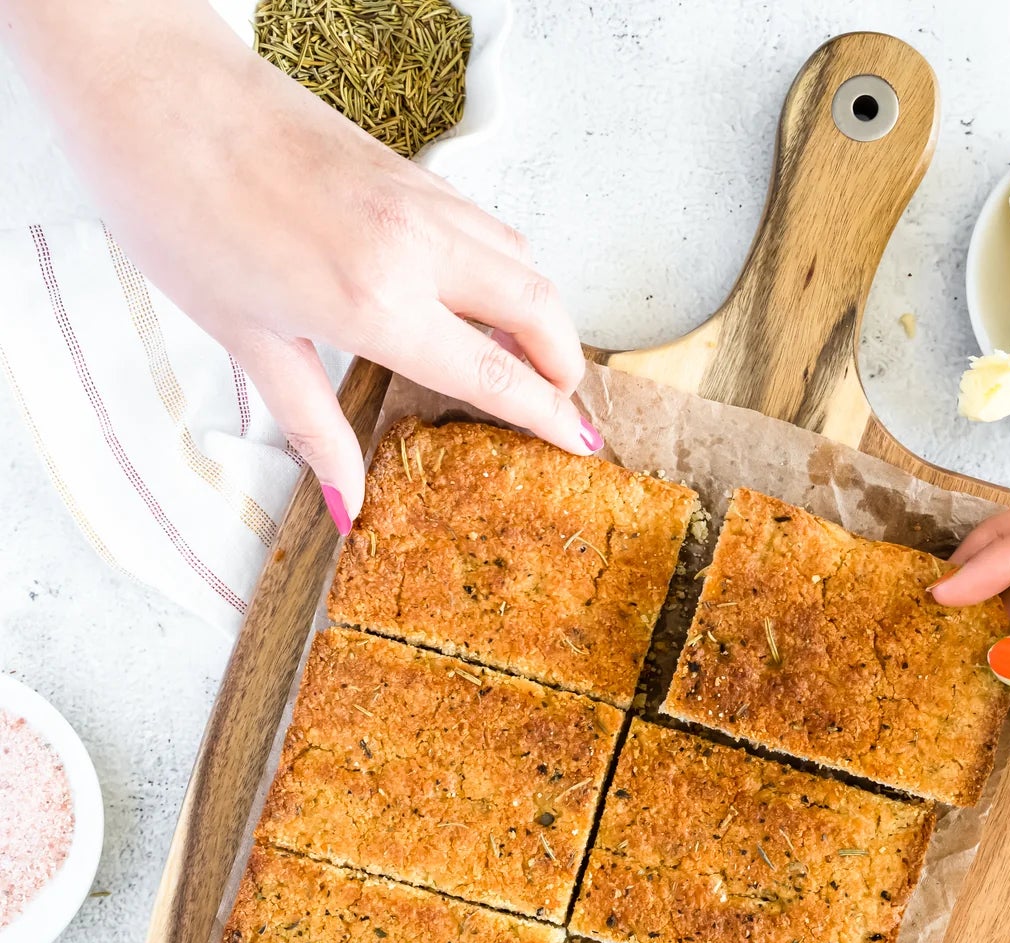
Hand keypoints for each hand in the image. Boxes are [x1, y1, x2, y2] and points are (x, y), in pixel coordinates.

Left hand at [1, 0, 595, 526]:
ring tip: (522, 355)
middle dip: (565, 362)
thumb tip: (348, 500)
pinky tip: (472, 291)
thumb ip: (314, 425)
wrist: (148, 94)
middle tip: (561, 403)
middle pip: (539, 308)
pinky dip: (503, 266)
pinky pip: (483, 223)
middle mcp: (415, 245)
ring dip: (539, 311)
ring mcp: (416, 197)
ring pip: (519, 258)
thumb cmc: (178, 211)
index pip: (496, 373)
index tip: (580, 445)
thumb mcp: (248, 341)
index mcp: (377, 302)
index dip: (548, 416)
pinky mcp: (404, 165)